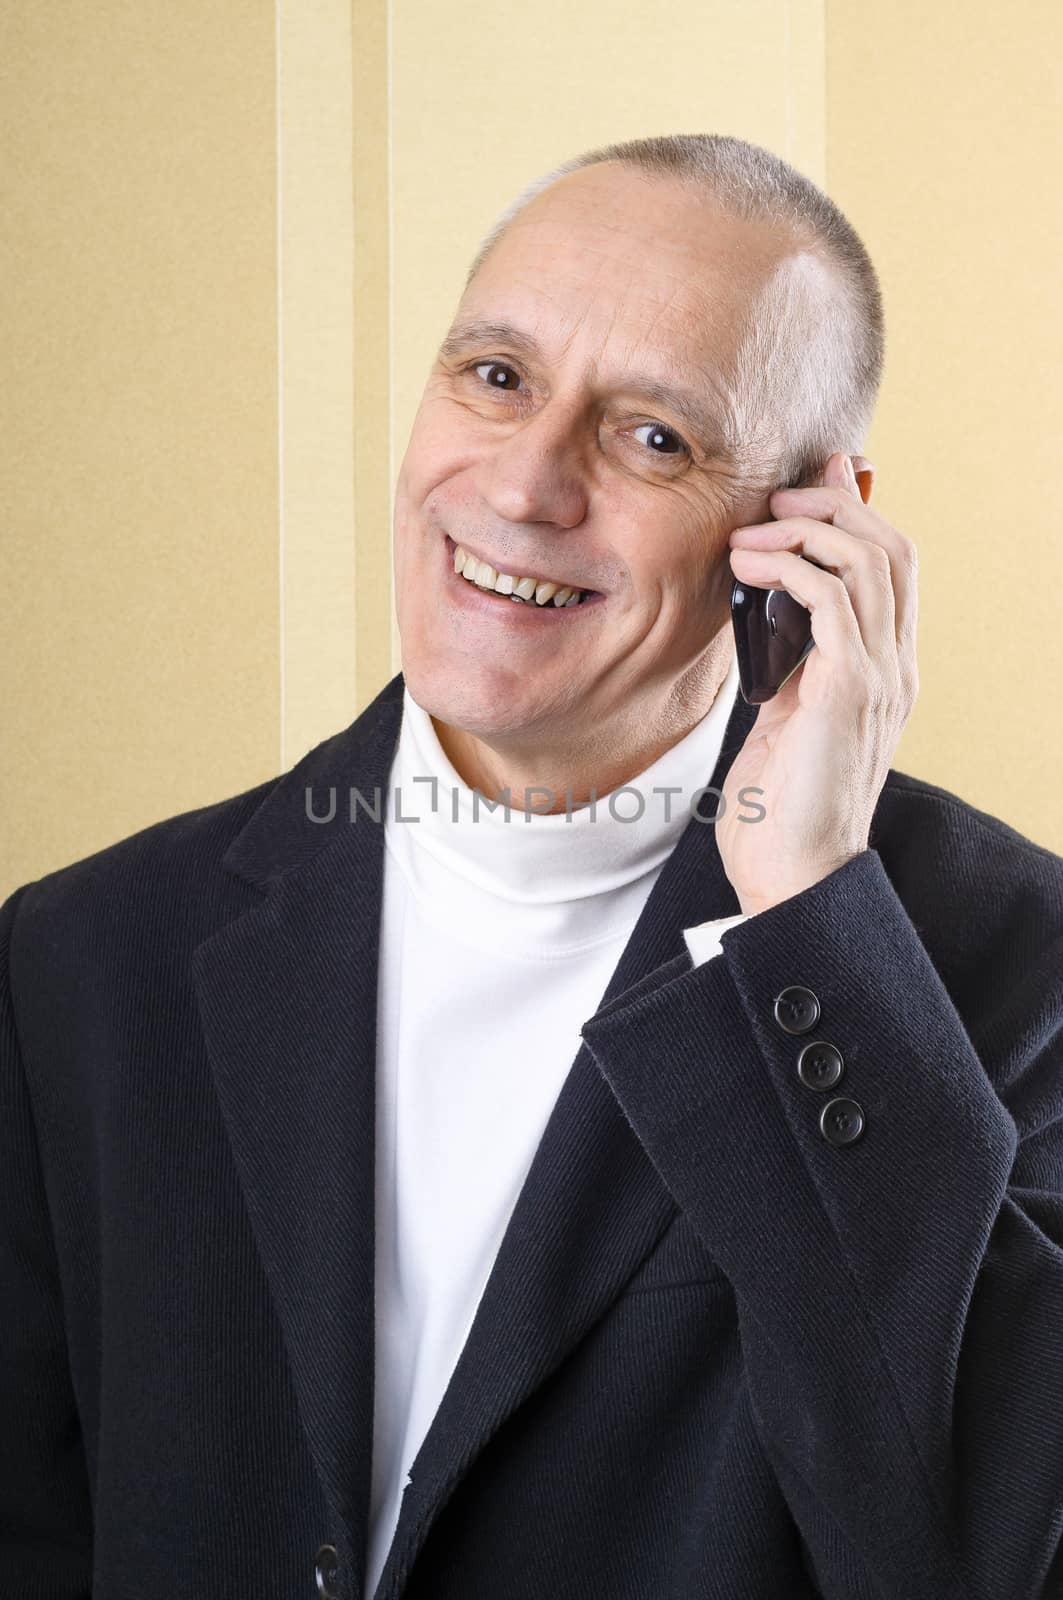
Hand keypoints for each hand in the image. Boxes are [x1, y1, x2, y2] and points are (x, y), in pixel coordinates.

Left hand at [715, 452, 918, 915]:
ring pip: (869, 560)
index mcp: (885, 668)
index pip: (891, 565)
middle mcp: (896, 665)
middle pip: (891, 547)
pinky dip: (790, 568)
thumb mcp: (783, 710)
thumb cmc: (778, 804)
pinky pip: (835, 599)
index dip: (853, 514)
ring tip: (749, 535)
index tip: (801, 491)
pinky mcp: (851, 690)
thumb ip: (787, 655)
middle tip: (773, 502)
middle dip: (833, 507)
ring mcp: (881, 676)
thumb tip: (766, 601)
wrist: (792, 874)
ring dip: (806, 531)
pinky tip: (746, 568)